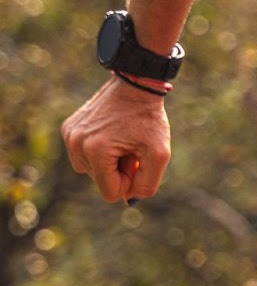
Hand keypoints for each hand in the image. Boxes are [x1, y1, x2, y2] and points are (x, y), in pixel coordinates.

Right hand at [61, 78, 171, 203]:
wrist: (136, 84)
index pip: (110, 193)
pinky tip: (111, 132)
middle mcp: (76, 144)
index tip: (138, 160)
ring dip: (109, 161)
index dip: (129, 182)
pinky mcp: (69, 128)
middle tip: (132, 145)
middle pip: (100, 181)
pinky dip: (98, 150)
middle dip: (119, 169)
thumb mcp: (159, 153)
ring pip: (90, 170)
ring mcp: (69, 135)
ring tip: (123, 138)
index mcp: (96, 151)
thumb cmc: (149, 118)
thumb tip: (129, 200)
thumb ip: (147, 183)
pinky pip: (83, 155)